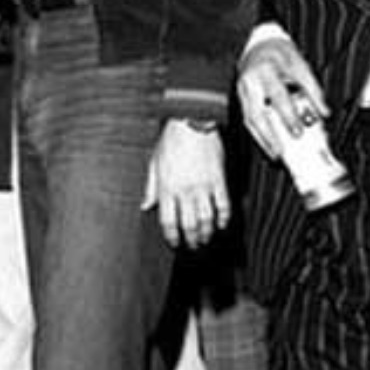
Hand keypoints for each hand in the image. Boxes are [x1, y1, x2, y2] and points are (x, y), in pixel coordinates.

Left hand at [144, 119, 229, 250]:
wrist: (191, 122)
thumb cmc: (170, 141)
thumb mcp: (154, 164)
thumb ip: (150, 188)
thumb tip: (145, 206)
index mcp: (166, 188)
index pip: (168, 222)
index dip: (172, 237)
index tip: (175, 243)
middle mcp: (184, 190)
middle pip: (189, 225)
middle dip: (191, 241)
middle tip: (193, 247)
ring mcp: (203, 186)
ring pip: (207, 220)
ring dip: (207, 234)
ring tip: (206, 239)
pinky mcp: (219, 180)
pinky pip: (224, 206)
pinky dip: (224, 219)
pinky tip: (221, 224)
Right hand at [237, 34, 326, 159]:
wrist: (258, 43)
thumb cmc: (280, 53)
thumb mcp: (301, 65)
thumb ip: (312, 89)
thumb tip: (322, 112)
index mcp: (267, 69)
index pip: (277, 96)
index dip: (288, 115)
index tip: (298, 131)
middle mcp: (251, 80)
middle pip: (257, 113)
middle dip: (269, 135)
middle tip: (281, 152)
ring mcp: (242, 89)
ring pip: (249, 118)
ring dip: (262, 138)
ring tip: (275, 153)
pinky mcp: (240, 96)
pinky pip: (247, 117)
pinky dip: (257, 133)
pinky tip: (267, 143)